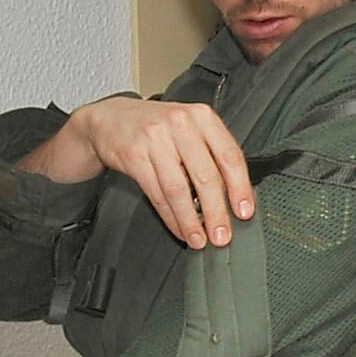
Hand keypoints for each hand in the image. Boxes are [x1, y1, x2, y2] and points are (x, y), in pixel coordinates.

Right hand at [48, 96, 252, 249]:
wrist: (110, 118)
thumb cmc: (158, 127)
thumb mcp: (190, 129)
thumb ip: (212, 155)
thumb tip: (234, 199)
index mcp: (202, 117)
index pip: (230, 156)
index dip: (240, 188)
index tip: (245, 212)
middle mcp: (180, 124)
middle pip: (205, 176)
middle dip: (216, 212)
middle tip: (222, 236)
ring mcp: (155, 138)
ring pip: (179, 189)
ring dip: (191, 220)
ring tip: (199, 239)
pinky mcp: (134, 155)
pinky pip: (157, 194)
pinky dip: (171, 217)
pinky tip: (180, 228)